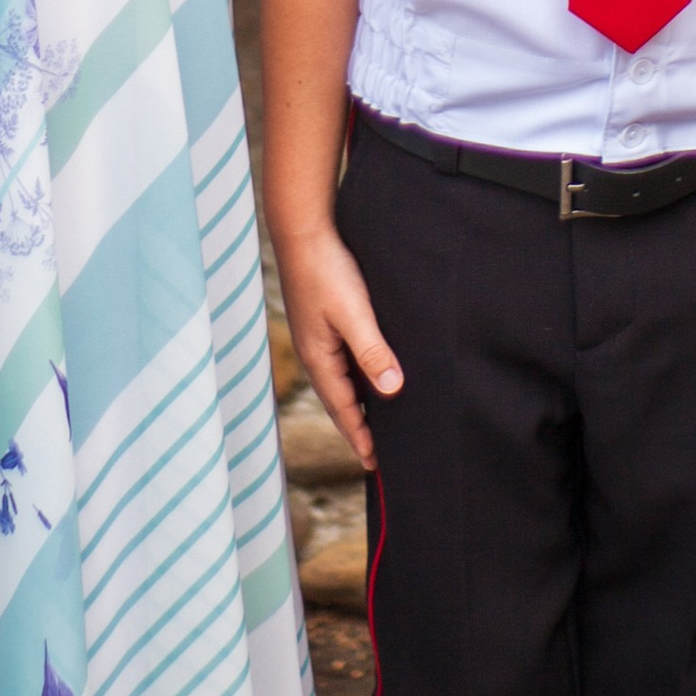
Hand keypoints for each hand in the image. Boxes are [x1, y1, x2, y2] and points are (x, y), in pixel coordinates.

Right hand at [274, 224, 402, 469]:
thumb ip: (372, 352)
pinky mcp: (323, 321)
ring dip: (355, 404)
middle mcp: (315, 353)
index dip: (360, 436)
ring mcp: (317, 337)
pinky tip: (368, 375)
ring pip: (340, 381)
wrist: (303, 231)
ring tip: (375, 423)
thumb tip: (392, 391)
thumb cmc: (327, 270)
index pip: (343, 409)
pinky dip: (355, 378)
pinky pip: (341, 361)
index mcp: (319, 358)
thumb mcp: (354, 313)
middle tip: (375, 455)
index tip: (375, 463)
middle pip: (338, 401)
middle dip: (356, 428)